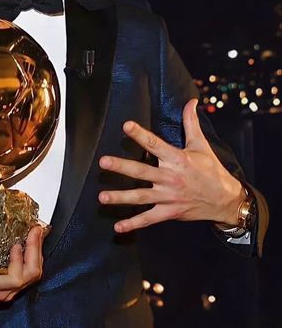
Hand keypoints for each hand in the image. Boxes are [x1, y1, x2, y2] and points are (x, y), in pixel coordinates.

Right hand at [0, 224, 44, 311]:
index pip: (14, 279)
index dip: (20, 262)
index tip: (17, 243)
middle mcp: (2, 290)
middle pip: (29, 276)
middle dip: (35, 252)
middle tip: (35, 230)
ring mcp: (7, 290)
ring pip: (32, 275)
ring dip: (37, 253)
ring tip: (36, 232)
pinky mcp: (9, 286)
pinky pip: (28, 273)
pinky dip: (32, 257)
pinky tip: (30, 242)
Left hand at [98, 98, 242, 233]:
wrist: (225, 200)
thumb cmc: (211, 170)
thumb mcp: (201, 145)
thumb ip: (191, 122)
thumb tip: (190, 101)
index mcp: (177, 159)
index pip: (155, 144)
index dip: (140, 134)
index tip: (126, 126)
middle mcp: (170, 178)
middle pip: (142, 172)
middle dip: (122, 167)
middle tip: (103, 162)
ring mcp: (169, 197)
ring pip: (141, 197)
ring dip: (121, 197)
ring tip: (102, 196)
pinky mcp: (169, 212)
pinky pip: (149, 219)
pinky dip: (134, 224)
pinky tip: (118, 226)